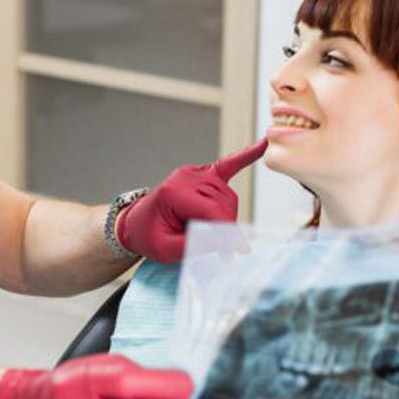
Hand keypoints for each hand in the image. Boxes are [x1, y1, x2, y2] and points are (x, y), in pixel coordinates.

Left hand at [116, 139, 267, 262]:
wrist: (135, 223)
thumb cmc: (148, 236)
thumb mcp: (166, 249)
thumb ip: (196, 245)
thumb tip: (228, 242)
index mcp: (173, 193)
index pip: (212, 212)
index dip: (227, 235)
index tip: (234, 253)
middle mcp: (185, 177)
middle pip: (223, 203)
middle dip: (227, 229)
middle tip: (224, 253)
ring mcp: (194, 173)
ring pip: (227, 196)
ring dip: (228, 217)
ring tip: (217, 236)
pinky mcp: (202, 174)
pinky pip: (228, 164)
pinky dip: (246, 155)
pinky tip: (263, 145)